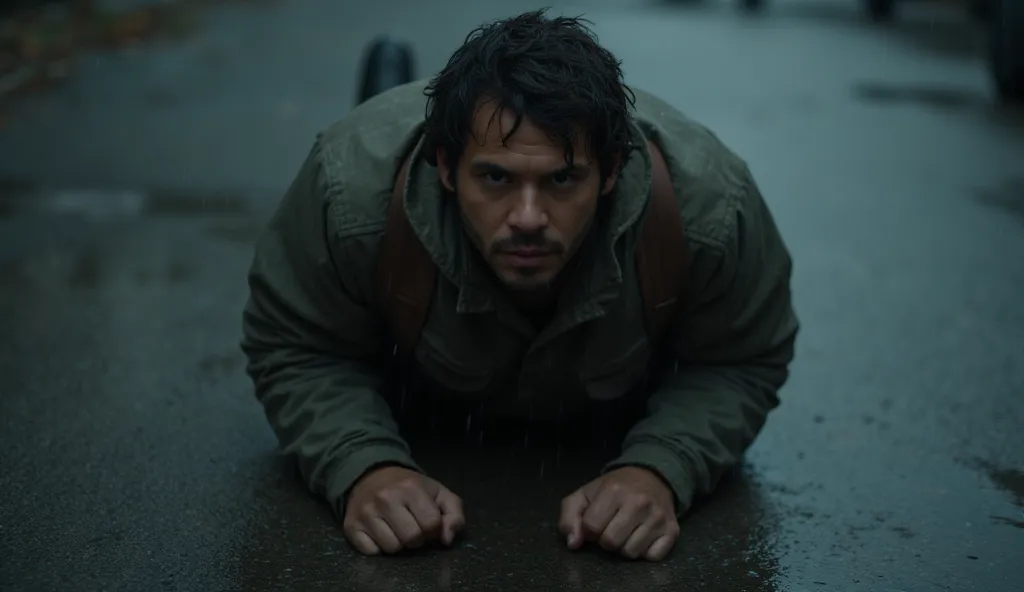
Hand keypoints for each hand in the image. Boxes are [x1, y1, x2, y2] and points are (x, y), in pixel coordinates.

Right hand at [343, 466, 464, 554]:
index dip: (433, 528)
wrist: (371, 475)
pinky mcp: (351, 526)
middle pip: (412, 539)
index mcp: (410, 488)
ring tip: (396, 528)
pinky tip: (380, 532)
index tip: (427, 520)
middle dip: (417, 537)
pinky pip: (371, 552)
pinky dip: (378, 547)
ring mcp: (366, 513)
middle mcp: (385, 499)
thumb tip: (447, 539)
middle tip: (412, 525)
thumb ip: (454, 514)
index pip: (432, 525)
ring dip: (398, 543)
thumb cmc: (409, 487)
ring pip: (392, 549)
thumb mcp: (438, 492)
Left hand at [558, 466, 678, 560]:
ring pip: (630, 553)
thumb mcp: (586, 494)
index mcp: (614, 490)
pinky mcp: (672, 531)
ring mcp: (658, 517)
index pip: (591, 528)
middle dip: (606, 539)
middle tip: (611, 526)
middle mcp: (639, 503)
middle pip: (610, 543)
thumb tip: (573, 543)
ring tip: (627, 530)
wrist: (652, 476)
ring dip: (624, 546)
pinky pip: (652, 557)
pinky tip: (642, 535)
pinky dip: (645, 551)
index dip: (589, 529)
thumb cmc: (614, 488)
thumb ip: (569, 516)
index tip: (595, 521)